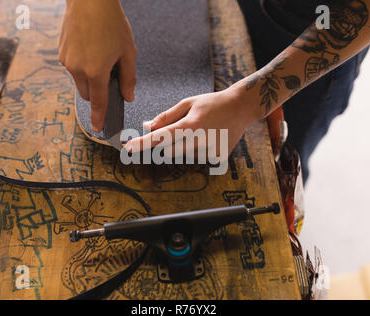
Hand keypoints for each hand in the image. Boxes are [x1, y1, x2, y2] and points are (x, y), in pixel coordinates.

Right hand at [58, 0, 136, 131]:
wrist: (88, 1)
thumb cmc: (111, 23)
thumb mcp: (127, 52)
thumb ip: (128, 78)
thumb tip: (128, 96)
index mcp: (96, 72)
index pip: (98, 102)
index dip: (99, 117)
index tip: (97, 128)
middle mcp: (78, 69)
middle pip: (87, 94)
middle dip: (97, 91)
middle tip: (109, 73)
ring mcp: (67, 61)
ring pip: (79, 81)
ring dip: (89, 77)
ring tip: (100, 54)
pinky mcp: (61, 53)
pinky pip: (72, 68)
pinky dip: (82, 65)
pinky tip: (90, 48)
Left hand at [124, 84, 263, 159]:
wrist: (241, 108)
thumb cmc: (213, 103)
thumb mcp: (188, 103)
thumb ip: (166, 117)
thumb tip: (147, 126)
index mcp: (190, 125)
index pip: (160, 137)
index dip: (142, 143)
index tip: (128, 148)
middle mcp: (199, 140)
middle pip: (169, 151)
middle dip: (167, 144)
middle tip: (181, 131)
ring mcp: (209, 152)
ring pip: (183, 156)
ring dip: (184, 147)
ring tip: (201, 131)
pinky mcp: (217, 158)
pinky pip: (197, 159)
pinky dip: (197, 150)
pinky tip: (209, 137)